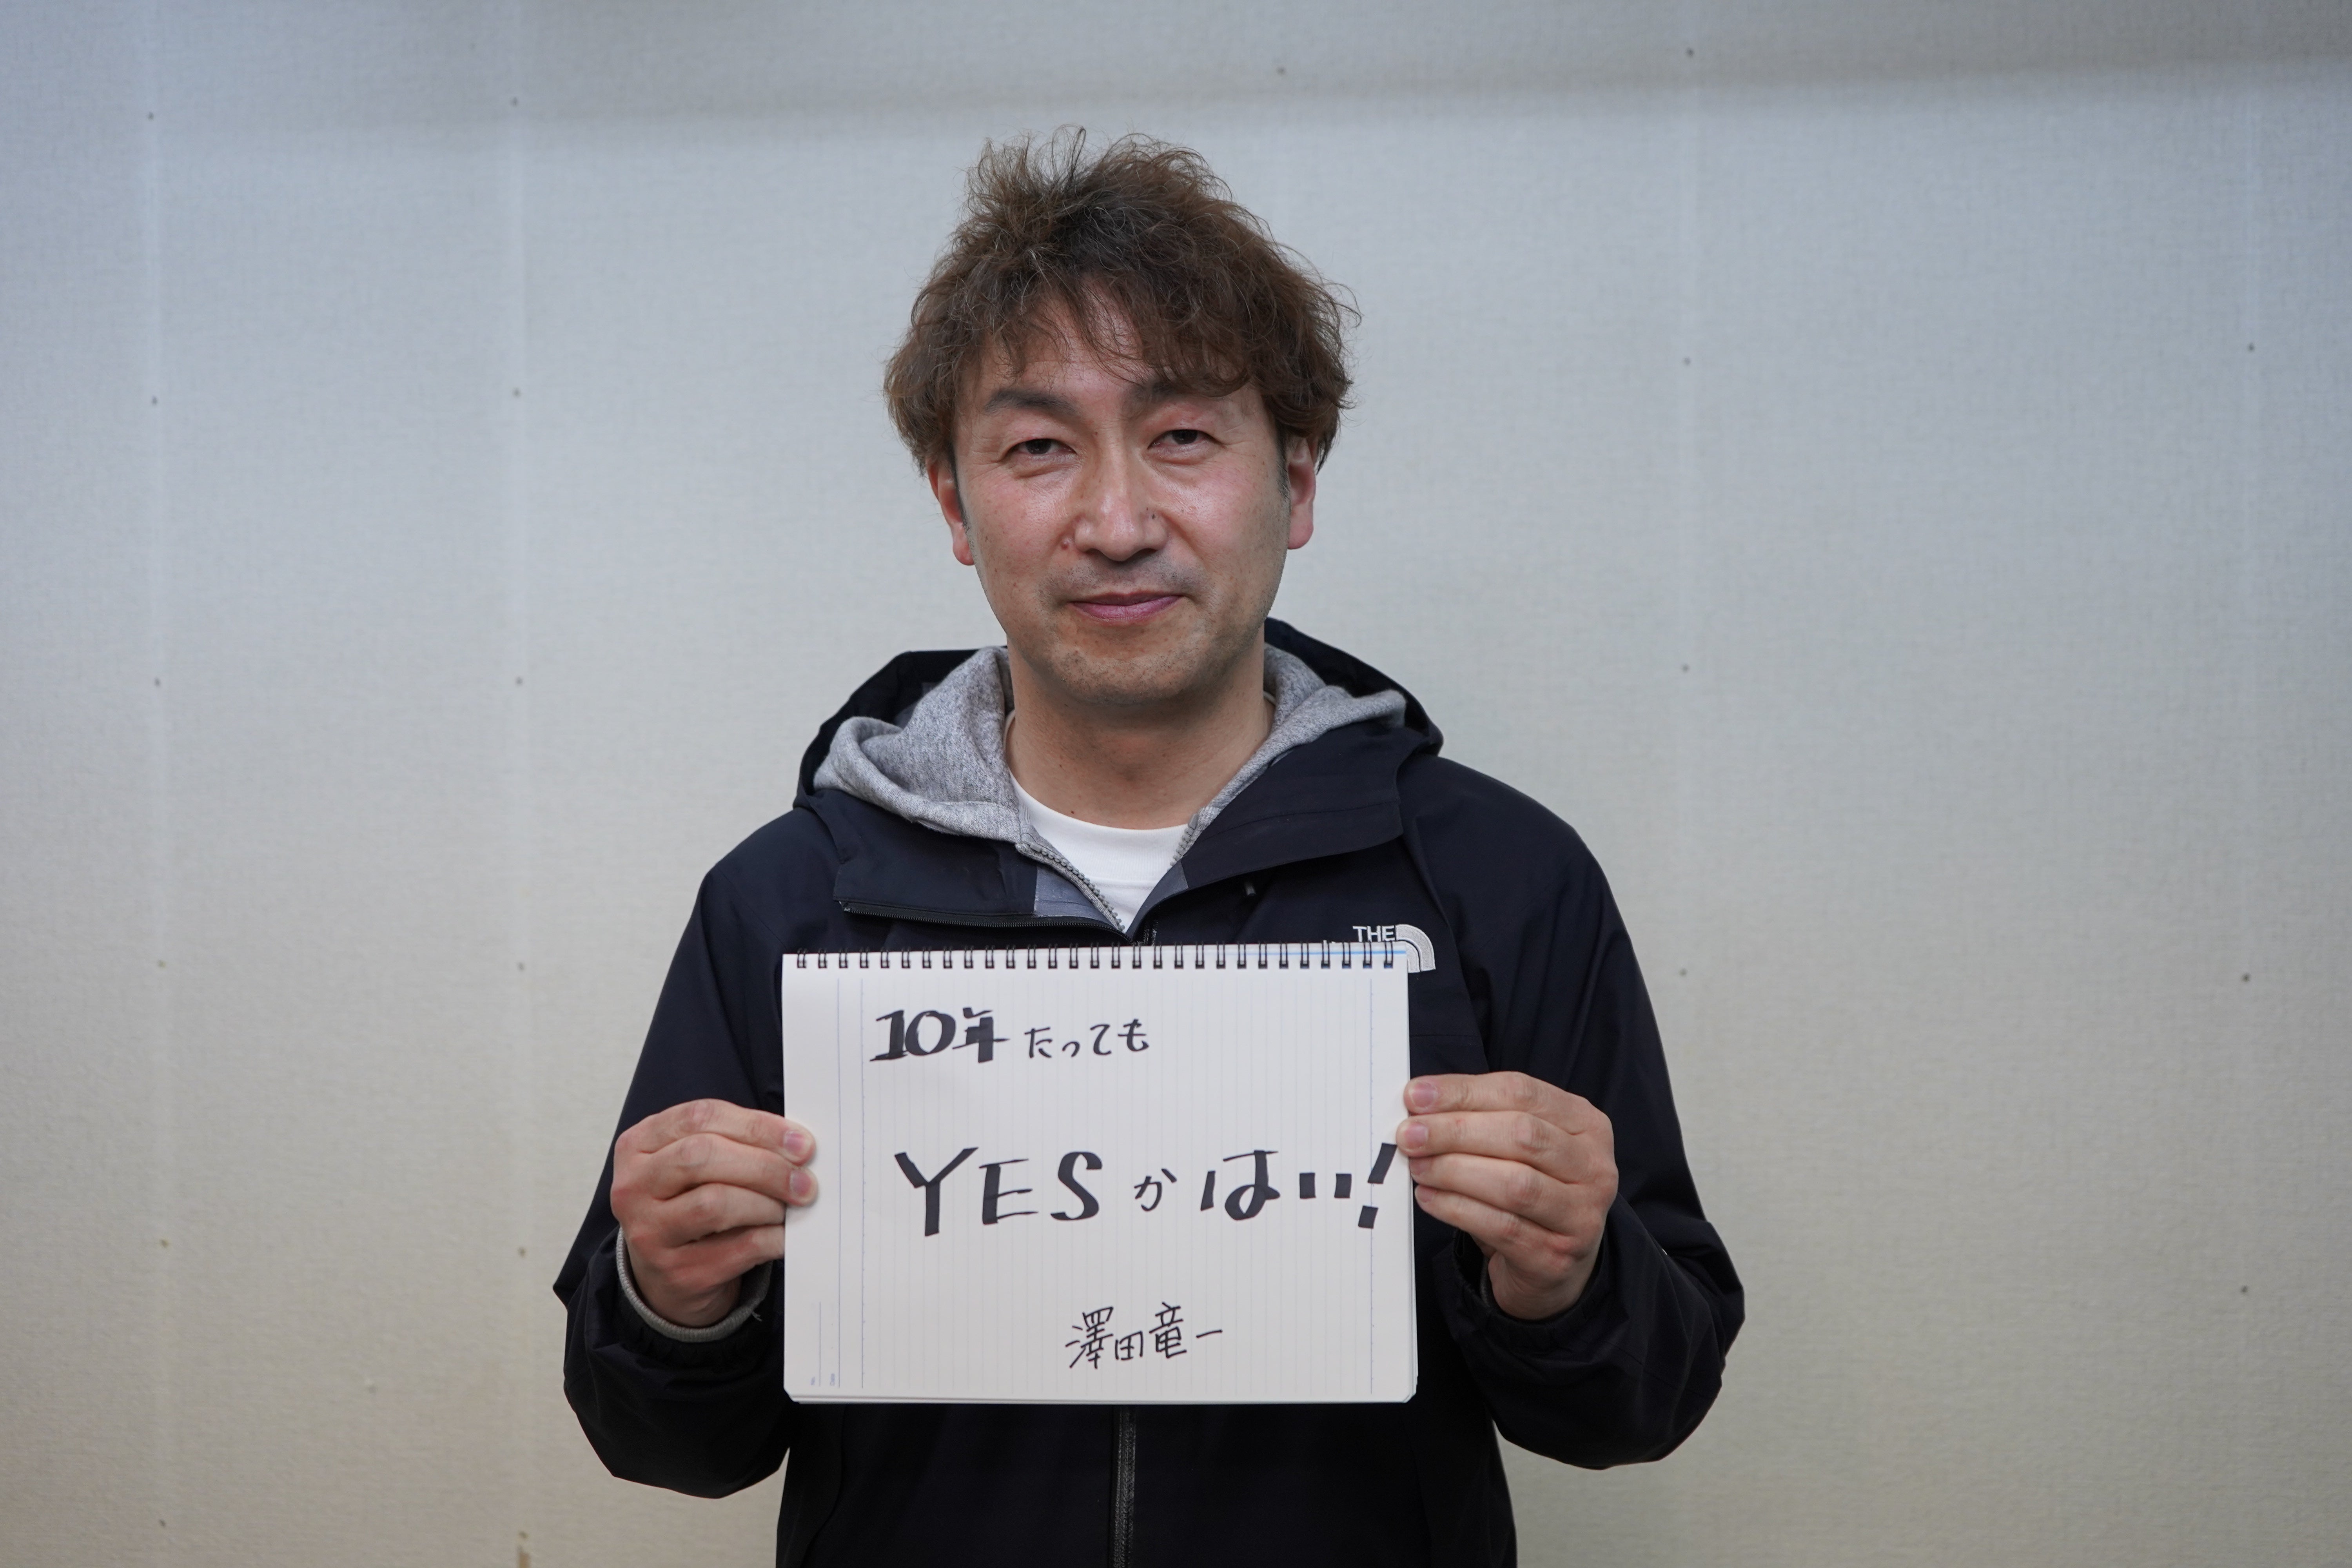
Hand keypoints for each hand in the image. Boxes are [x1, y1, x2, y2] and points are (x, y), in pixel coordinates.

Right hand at [609, 1099, 815, 1327]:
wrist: (668, 1273)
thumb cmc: (690, 1203)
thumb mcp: (696, 1164)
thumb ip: (735, 1143)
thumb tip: (798, 1145)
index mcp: (639, 1144)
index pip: (700, 1118)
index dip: (757, 1126)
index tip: (801, 1142)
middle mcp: (633, 1186)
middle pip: (702, 1156)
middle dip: (765, 1166)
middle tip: (805, 1180)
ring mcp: (649, 1232)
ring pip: (715, 1203)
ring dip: (767, 1203)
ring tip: (791, 1207)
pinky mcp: (676, 1271)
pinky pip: (737, 1247)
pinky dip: (772, 1238)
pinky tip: (787, 1235)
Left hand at [1398, 1072, 1615, 1320]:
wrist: (1553, 1263)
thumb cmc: (1529, 1189)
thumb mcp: (1519, 1145)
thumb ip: (1479, 1117)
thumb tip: (1419, 1101)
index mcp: (1585, 1124)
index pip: (1522, 1093)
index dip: (1464, 1091)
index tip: (1415, 1096)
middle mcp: (1593, 1166)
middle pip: (1521, 1135)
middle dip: (1455, 1131)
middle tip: (1409, 1134)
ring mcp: (1581, 1214)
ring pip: (1514, 1183)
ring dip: (1455, 1171)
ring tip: (1418, 1167)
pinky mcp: (1557, 1255)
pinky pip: (1502, 1226)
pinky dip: (1458, 1209)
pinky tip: (1429, 1198)